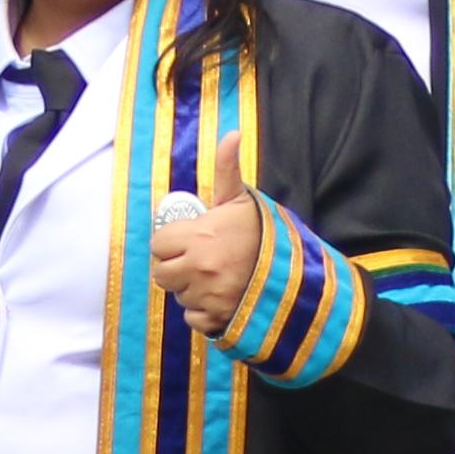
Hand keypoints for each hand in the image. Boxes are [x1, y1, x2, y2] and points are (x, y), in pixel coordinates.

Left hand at [151, 134, 268, 341]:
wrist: (296, 273)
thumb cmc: (262, 233)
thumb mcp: (241, 200)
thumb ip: (227, 170)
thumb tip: (231, 134)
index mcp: (199, 237)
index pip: (158, 244)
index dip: (171, 241)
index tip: (187, 239)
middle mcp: (199, 269)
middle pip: (162, 273)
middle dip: (175, 266)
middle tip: (197, 259)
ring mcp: (207, 296)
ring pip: (178, 296)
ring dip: (191, 289)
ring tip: (215, 276)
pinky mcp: (216, 319)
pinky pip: (193, 318)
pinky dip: (203, 312)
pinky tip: (220, 297)